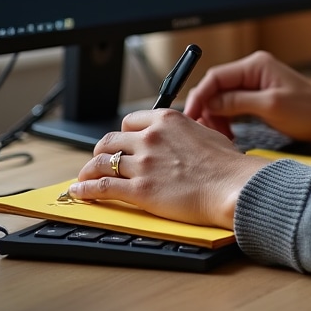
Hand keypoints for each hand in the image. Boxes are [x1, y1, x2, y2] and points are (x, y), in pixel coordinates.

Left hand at [67, 108, 267, 227]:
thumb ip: (186, 132)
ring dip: (89, 170)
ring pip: (101, 162)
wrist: (230, 185)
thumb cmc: (227, 164)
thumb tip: (182, 138)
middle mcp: (151, 138)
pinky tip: (79, 191)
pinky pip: (102, 186)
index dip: (125, 133)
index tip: (124, 141)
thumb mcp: (206, 133)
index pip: (130, 120)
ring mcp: (143, 164)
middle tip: (102, 159)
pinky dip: (86, 188)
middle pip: (110, 140)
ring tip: (84, 176)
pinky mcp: (139, 190)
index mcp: (168, 120)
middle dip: (103, 151)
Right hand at [182, 50, 310, 143]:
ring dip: (215, 117)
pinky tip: (227, 135)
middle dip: (206, 109)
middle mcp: (253, 70)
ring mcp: (256, 83)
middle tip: (204, 133)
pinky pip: (233, 106)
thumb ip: (237, 102)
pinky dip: (226, 120)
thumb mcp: (271, 107)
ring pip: (222, 98)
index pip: (215, 76)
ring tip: (219, 137)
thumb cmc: (310, 111)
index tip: (189, 117)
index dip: (199, 96)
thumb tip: (209, 103)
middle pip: (216, 87)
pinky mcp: (259, 97)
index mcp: (256, 65)